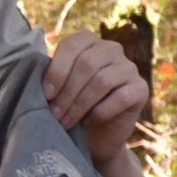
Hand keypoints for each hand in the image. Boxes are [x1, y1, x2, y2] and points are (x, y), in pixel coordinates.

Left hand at [43, 31, 146, 169]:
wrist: (96, 134)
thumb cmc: (70, 107)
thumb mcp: (58, 89)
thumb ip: (52, 78)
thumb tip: (36, 83)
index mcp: (88, 42)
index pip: (72, 45)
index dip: (57, 69)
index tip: (45, 94)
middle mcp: (112, 49)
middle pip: (87, 64)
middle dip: (66, 92)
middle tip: (54, 114)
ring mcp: (129, 68)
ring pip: (102, 80)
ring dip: (80, 104)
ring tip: (65, 122)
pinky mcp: (141, 89)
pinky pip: (120, 97)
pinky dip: (99, 112)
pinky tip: (87, 122)